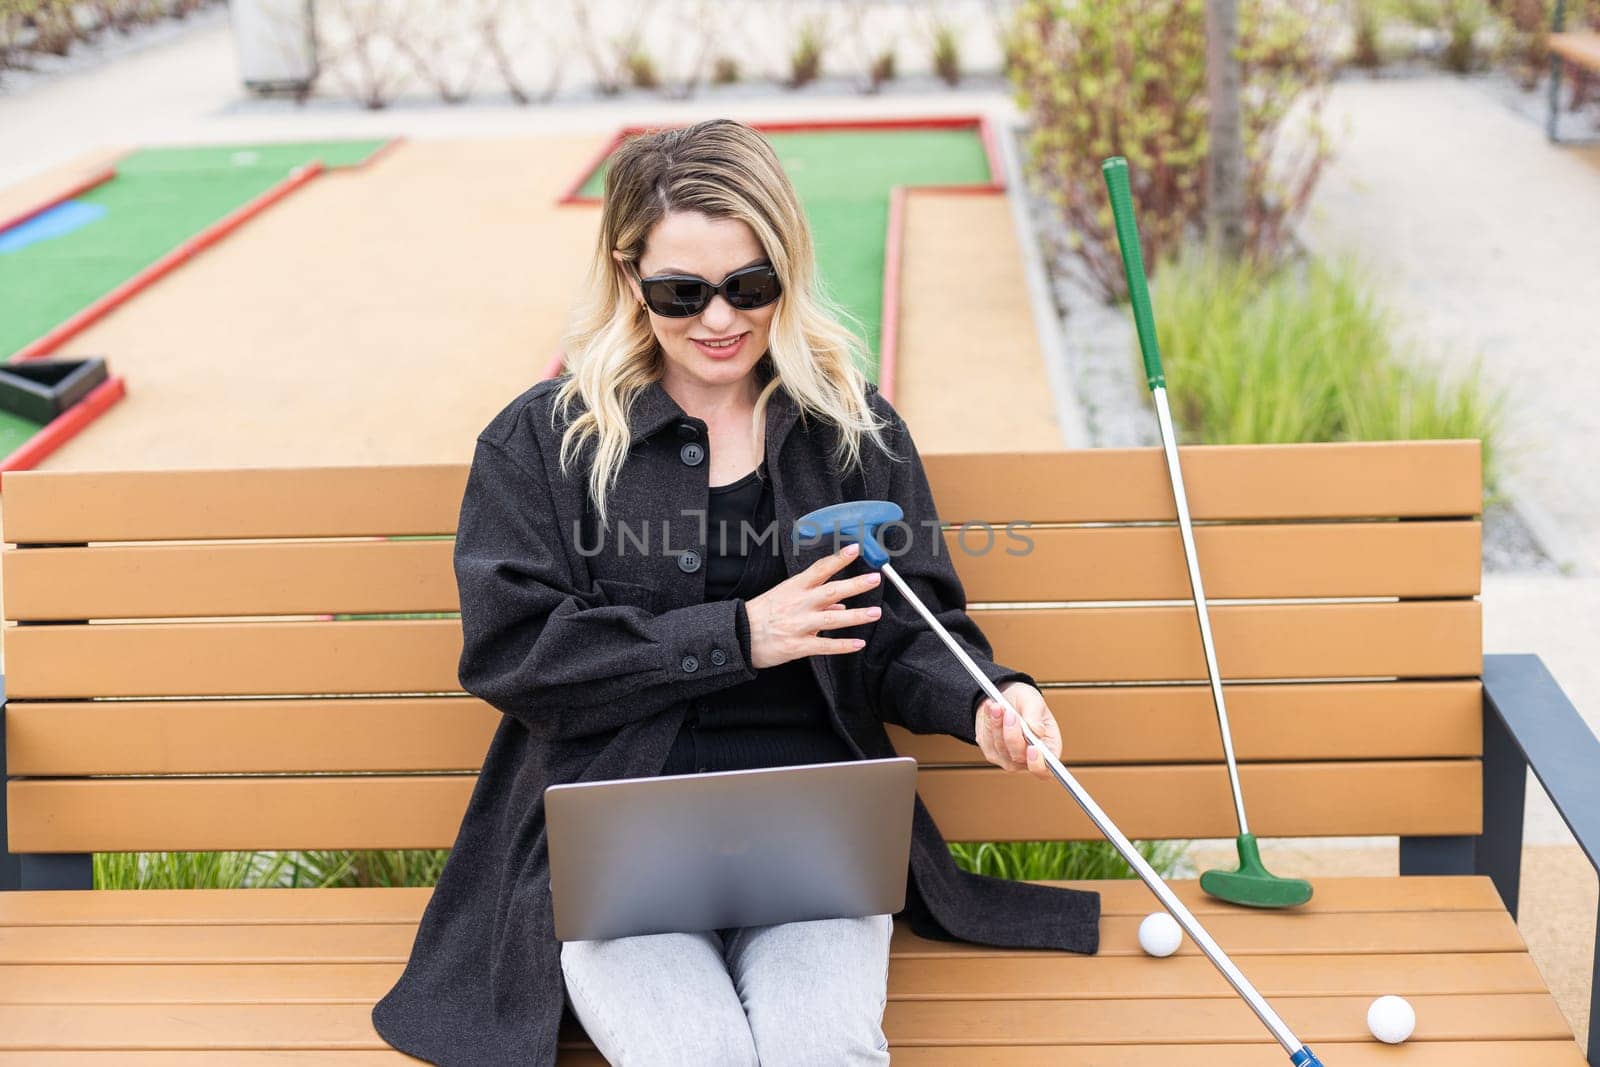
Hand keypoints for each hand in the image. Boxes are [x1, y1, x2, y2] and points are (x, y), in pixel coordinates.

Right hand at [743, 542, 882, 668]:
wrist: (737, 636)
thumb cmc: (760, 615)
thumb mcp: (783, 598)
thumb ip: (812, 599)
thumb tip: (839, 602)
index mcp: (794, 588)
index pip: (819, 569)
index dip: (838, 559)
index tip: (855, 549)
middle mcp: (799, 603)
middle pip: (831, 590)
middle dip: (855, 584)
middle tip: (875, 578)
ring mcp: (799, 625)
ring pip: (832, 618)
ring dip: (856, 615)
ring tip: (875, 612)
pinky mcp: (798, 645)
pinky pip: (824, 645)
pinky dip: (842, 645)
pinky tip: (858, 644)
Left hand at [975, 681, 1060, 780]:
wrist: (1006, 698)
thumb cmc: (1026, 703)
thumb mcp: (1034, 701)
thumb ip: (1035, 716)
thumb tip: (1036, 730)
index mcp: (1048, 749)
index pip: (1044, 770)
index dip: (1038, 763)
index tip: (1033, 748)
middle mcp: (1028, 759)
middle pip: (1018, 756)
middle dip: (1013, 734)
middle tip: (1010, 714)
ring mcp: (1008, 758)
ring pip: (1000, 746)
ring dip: (998, 724)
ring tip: (998, 705)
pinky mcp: (991, 752)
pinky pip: (987, 740)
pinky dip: (988, 723)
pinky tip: (991, 708)